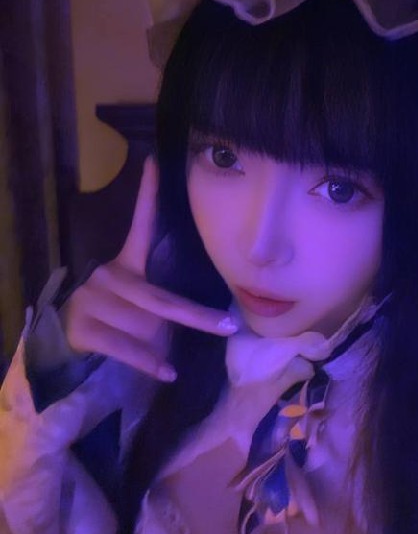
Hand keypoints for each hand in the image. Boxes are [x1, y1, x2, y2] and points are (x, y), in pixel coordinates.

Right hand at [61, 156, 237, 380]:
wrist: (72, 337)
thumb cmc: (122, 317)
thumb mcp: (146, 304)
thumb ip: (170, 301)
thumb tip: (222, 313)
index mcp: (127, 263)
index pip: (140, 224)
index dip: (148, 195)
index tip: (156, 162)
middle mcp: (110, 276)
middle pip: (160, 298)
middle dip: (196, 316)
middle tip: (229, 325)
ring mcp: (94, 299)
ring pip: (144, 326)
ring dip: (160, 346)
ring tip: (172, 362)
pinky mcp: (83, 324)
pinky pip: (124, 347)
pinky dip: (148, 361)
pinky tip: (167, 371)